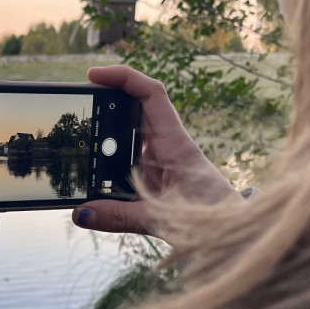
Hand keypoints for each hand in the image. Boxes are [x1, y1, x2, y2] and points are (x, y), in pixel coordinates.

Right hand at [73, 65, 238, 235]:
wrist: (233, 232)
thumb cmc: (212, 220)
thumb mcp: (163, 219)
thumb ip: (120, 217)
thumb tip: (81, 213)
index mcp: (176, 145)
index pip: (152, 95)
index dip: (124, 77)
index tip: (94, 76)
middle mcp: (168, 146)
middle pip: (134, 108)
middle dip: (105, 102)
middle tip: (76, 104)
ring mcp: (161, 159)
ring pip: (129, 133)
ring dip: (104, 132)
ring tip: (76, 136)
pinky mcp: (156, 175)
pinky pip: (128, 157)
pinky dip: (108, 158)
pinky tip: (90, 169)